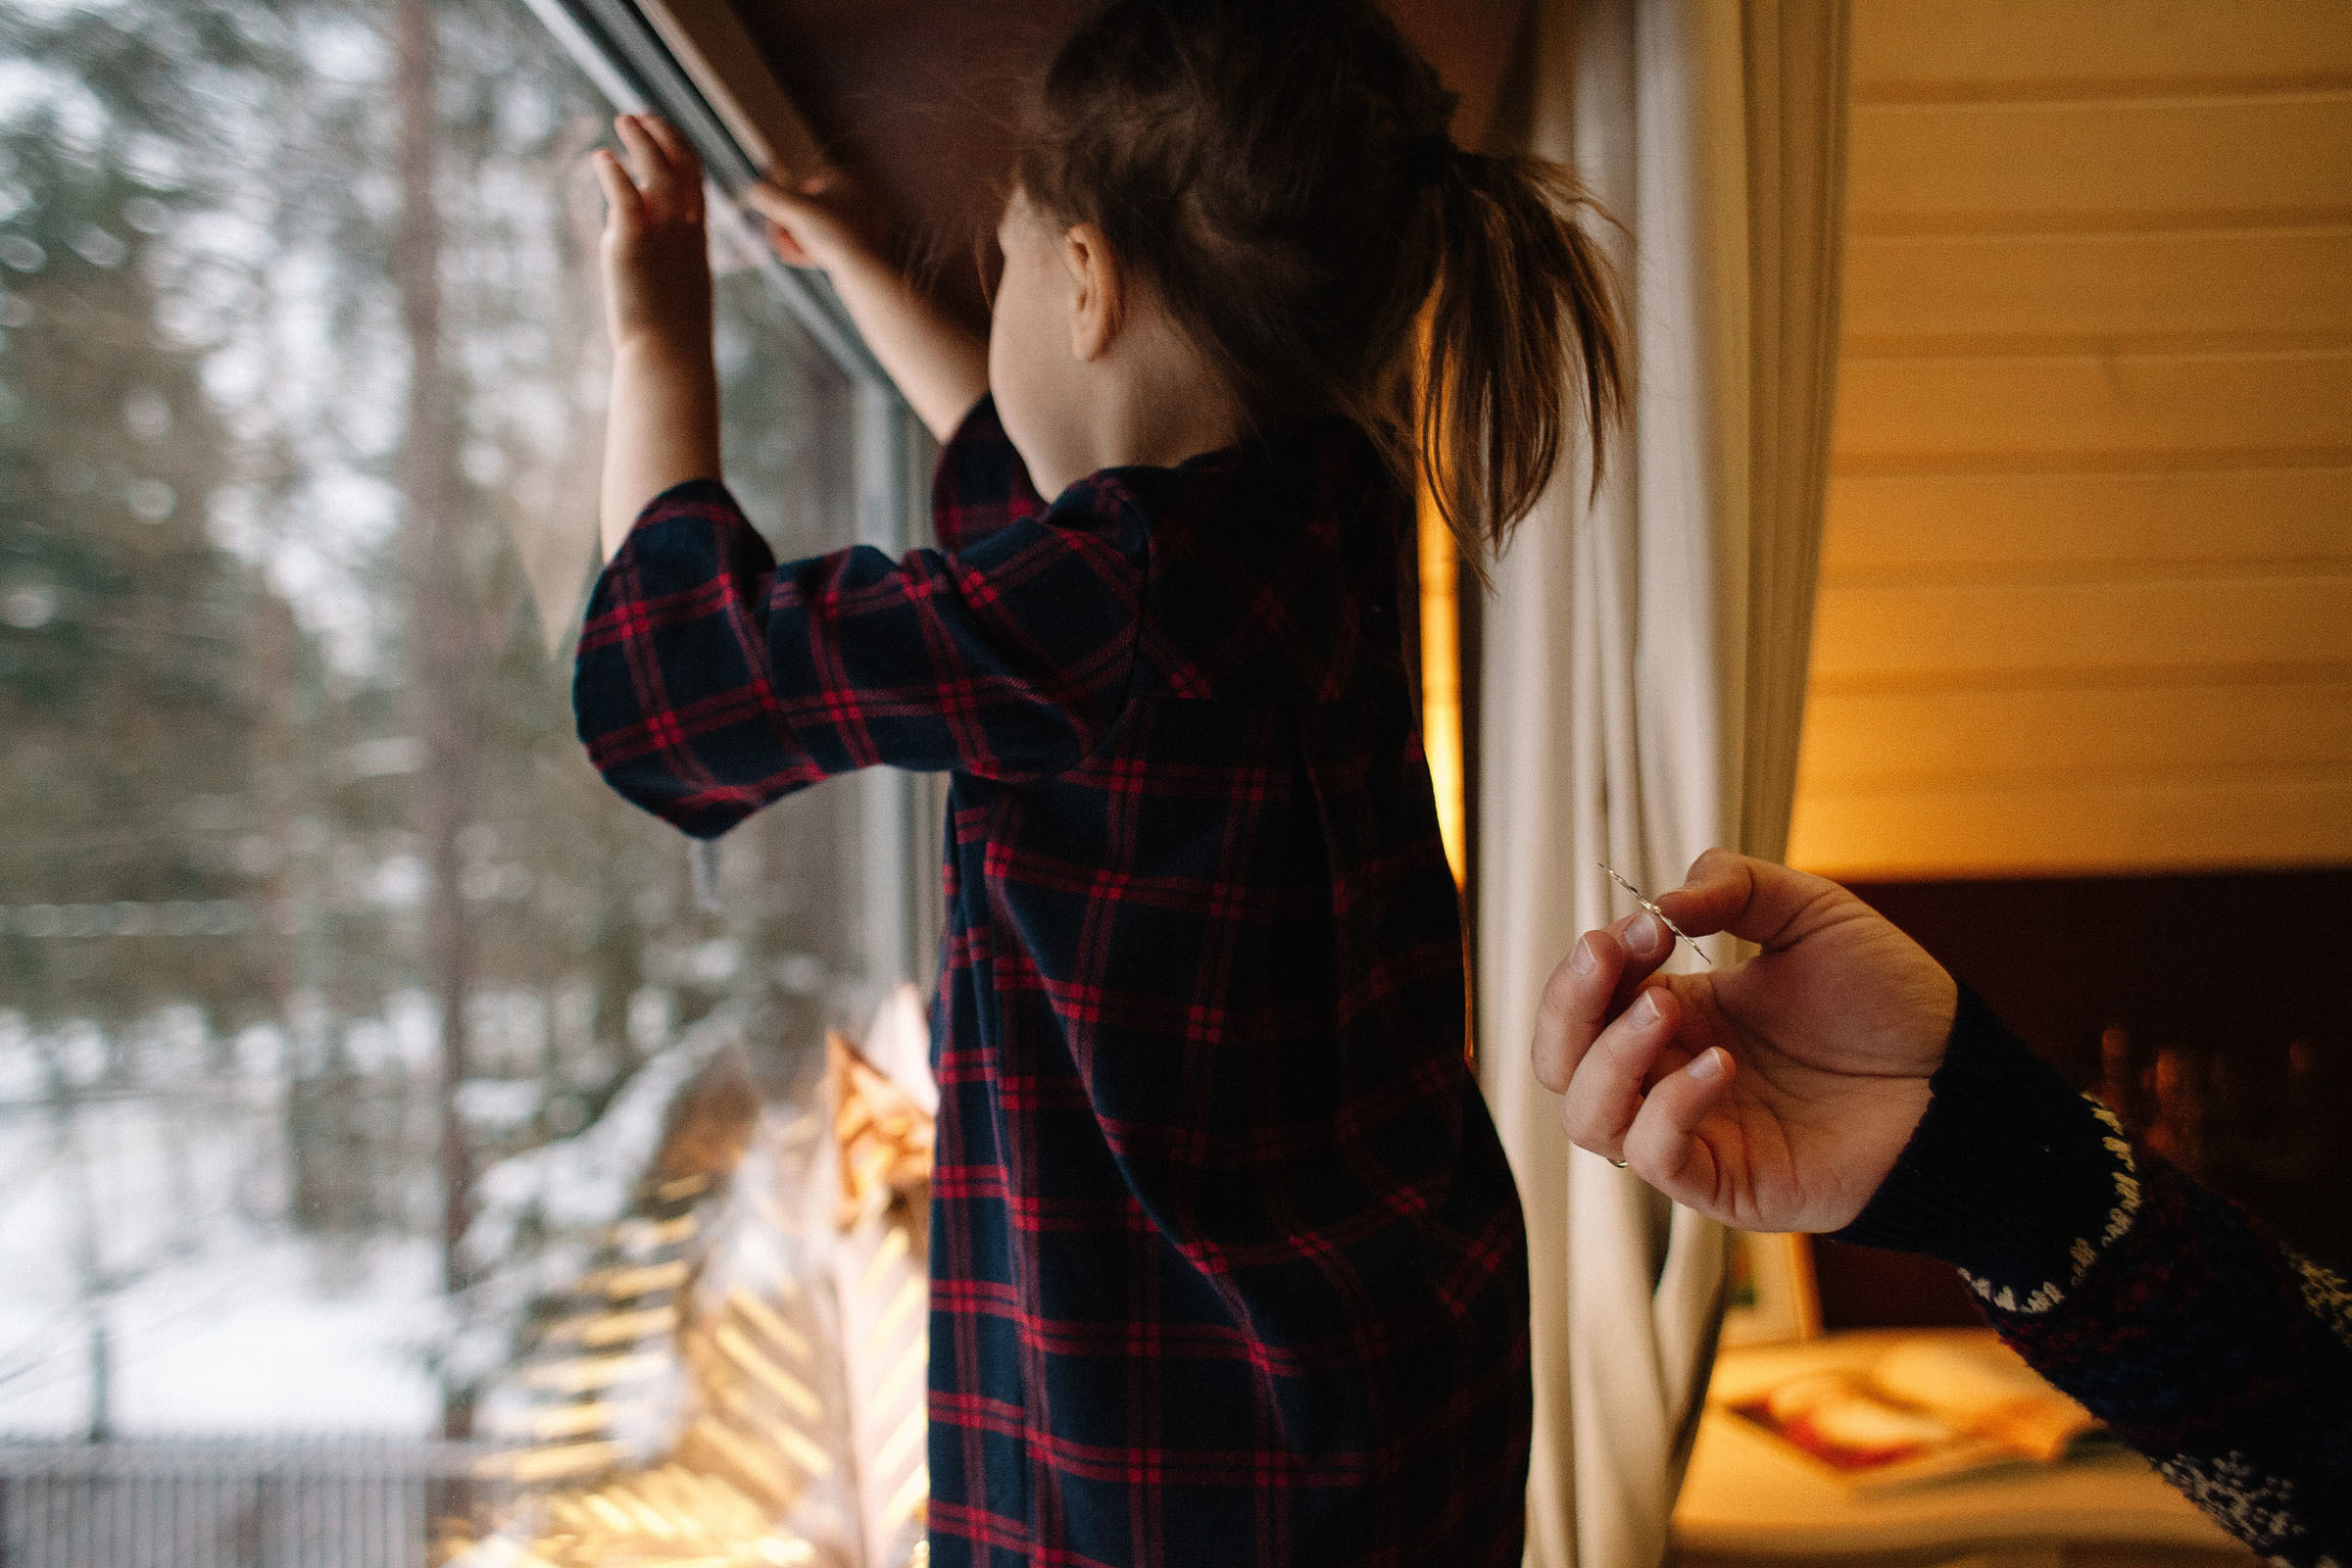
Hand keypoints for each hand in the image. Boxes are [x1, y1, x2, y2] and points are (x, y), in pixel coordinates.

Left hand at [592, 114, 711, 358]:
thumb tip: (643, 247)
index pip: (695, 180)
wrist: (669, 357)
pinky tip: (602, 158)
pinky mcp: (632, 247)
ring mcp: (660, 237)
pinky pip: (626, 200)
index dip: (681, 149)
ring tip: (624, 120)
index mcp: (694, 239)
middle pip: (682, 168)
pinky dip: (614, 175)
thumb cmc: (671, 336)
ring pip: (658, 174)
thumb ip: (664, 257)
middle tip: (640, 116)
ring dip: (642, 142)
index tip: (661, 129)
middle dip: (664, 136)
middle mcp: (682, 231)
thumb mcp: (676, 287)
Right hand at [742, 170, 888, 275]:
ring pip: (818, 228)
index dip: (782, 204)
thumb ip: (767, 195)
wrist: (866, 271)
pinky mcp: (863, 246)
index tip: (773, 222)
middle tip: (775, 241)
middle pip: (809, 208)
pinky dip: (811, 249)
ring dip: (795, 239)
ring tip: (784, 252)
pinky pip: (831, 243)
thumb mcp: (793, 210)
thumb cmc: (833, 235)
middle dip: (788, 225)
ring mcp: (863, 223)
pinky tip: (795, 259)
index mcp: (845, 179)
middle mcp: (858, 197)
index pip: (803, 185)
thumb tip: (753, 190)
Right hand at [1530, 849, 1958, 1232]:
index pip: (1585, 997)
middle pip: (1557, 1059)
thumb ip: (1735, 888)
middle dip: (1568, 1003)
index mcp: (1674, 1013)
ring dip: (1610, 1055)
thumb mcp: (1808, 913)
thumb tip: (1660, 902)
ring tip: (1668, 1008)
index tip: (1648, 924)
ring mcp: (1692, 1132)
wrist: (1959, 1078)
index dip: (1595, 959)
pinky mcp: (1724, 1182)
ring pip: (1586, 1116)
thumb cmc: (1888, 999)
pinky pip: (1654, 1156)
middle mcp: (1667, 1074)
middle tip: (1615, 956)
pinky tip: (1721, 1065)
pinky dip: (1670, 1106)